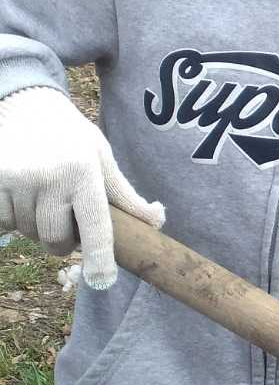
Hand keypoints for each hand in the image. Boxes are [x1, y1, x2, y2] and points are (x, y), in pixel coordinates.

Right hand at [0, 88, 164, 290]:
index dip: (99, 258)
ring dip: (34, 227)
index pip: (95, 226)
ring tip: (40, 198)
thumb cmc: (71, 137)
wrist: (26, 104)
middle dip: (62, 241)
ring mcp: (16, 179)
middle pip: (56, 239)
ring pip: (27, 232)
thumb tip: (157, 221)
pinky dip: (10, 218)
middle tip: (64, 219)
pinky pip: (2, 223)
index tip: (102, 281)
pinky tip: (18, 195)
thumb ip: (124, 195)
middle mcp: (49, 176)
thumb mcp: (102, 158)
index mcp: (83, 172)